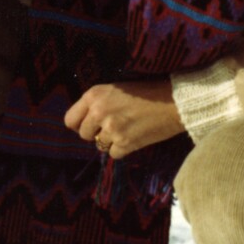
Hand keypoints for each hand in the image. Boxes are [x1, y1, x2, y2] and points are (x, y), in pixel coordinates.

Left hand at [64, 80, 184, 158]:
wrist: (173, 101)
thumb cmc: (145, 92)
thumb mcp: (114, 89)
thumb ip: (97, 103)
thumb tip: (86, 120)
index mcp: (93, 95)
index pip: (70, 119)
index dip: (79, 124)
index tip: (89, 125)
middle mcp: (98, 111)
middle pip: (84, 134)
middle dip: (96, 134)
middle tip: (111, 127)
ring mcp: (111, 128)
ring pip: (100, 145)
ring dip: (111, 141)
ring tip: (126, 130)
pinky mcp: (125, 143)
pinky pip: (114, 154)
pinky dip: (122, 149)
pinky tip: (133, 138)